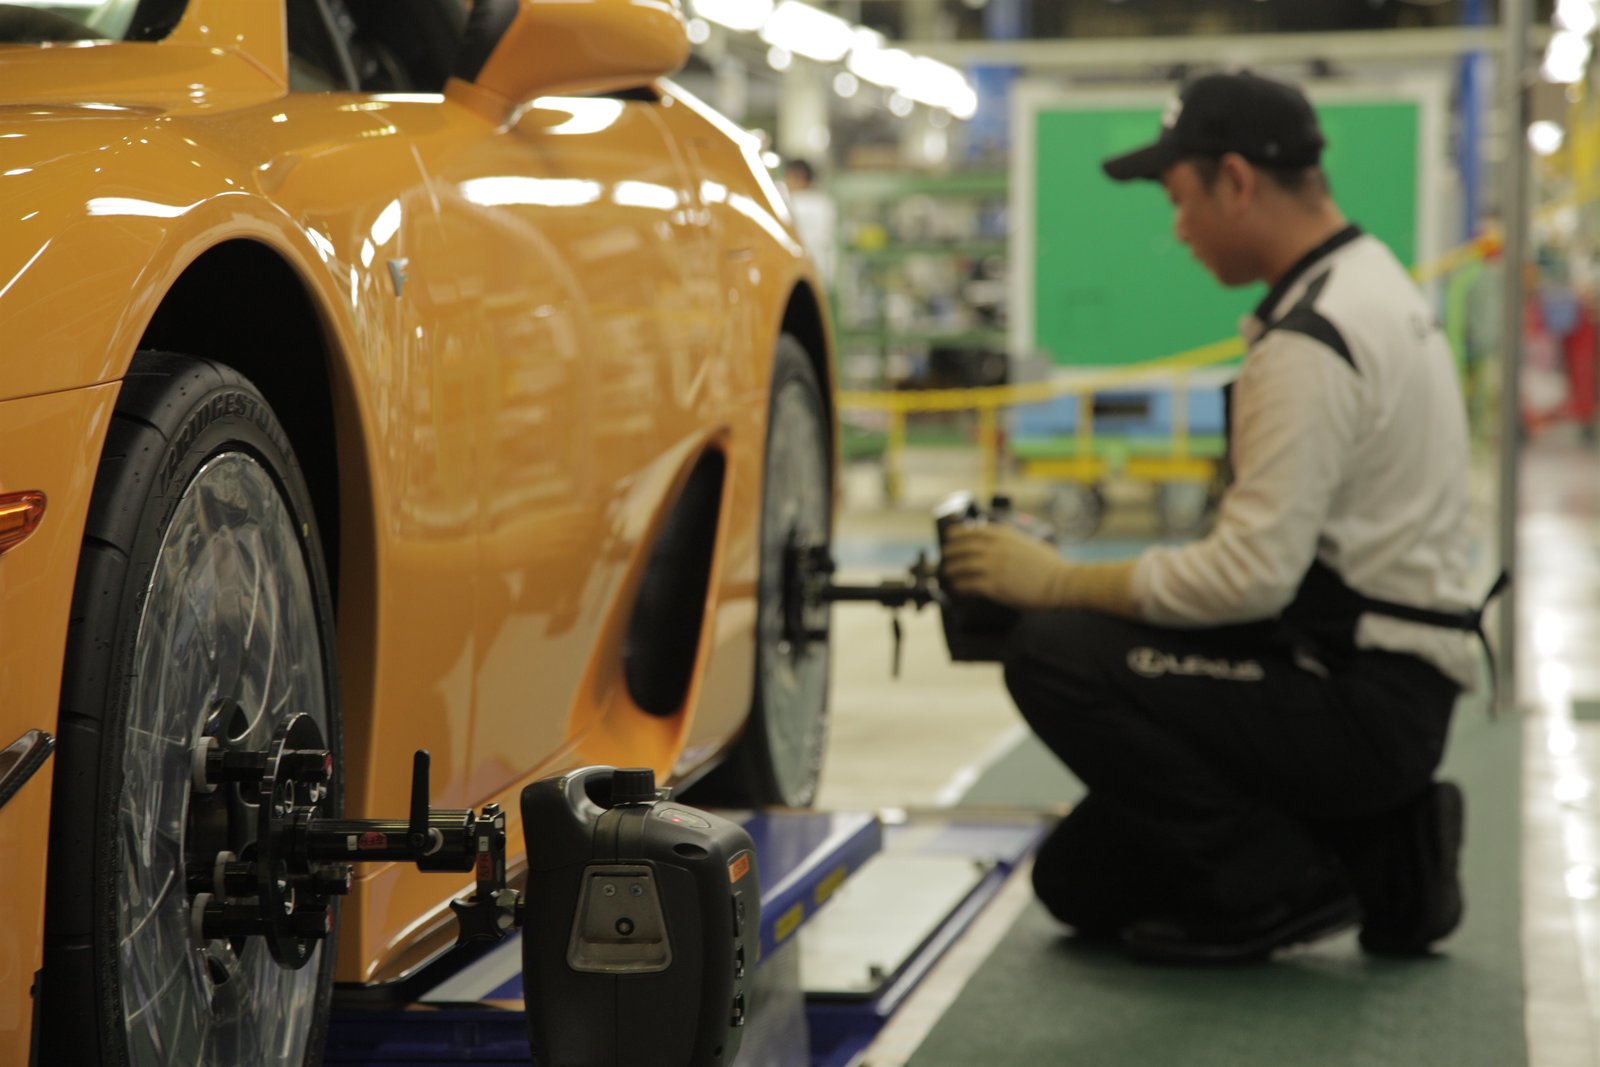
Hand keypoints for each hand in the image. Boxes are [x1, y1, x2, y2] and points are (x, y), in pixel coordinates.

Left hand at [942, 523, 1140, 616]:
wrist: (1062, 582)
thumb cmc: (1049, 565)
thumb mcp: (1027, 541)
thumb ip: (1009, 539)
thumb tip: (995, 544)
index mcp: (1002, 534)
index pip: (968, 531)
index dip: (954, 536)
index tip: (948, 540)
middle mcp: (994, 548)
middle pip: (959, 548)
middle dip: (948, 554)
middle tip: (944, 560)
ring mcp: (993, 567)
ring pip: (960, 566)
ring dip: (950, 571)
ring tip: (947, 576)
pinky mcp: (994, 586)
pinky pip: (967, 585)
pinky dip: (958, 586)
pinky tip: (956, 588)